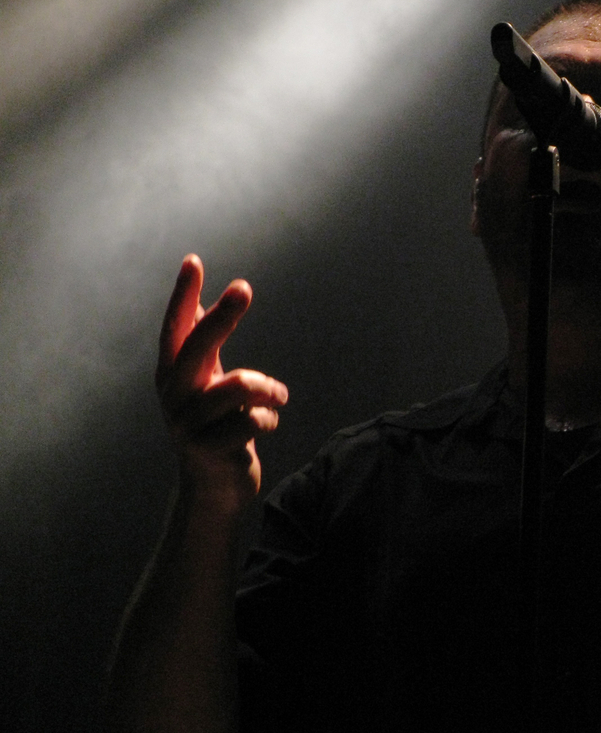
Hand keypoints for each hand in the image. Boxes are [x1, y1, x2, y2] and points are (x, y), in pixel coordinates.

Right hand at [155, 254, 288, 516]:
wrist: (214, 489)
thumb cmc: (217, 426)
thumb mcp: (207, 385)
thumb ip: (205, 349)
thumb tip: (211, 300)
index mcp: (173, 375)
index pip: (175, 329)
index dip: (183, 296)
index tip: (194, 260)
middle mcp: (174, 396)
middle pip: (198, 347)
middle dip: (221, 316)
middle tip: (244, 287)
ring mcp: (188, 425)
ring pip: (240, 386)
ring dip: (270, 390)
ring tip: (278, 397)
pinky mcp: (210, 450)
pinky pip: (256, 419)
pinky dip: (271, 419)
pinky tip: (267, 426)